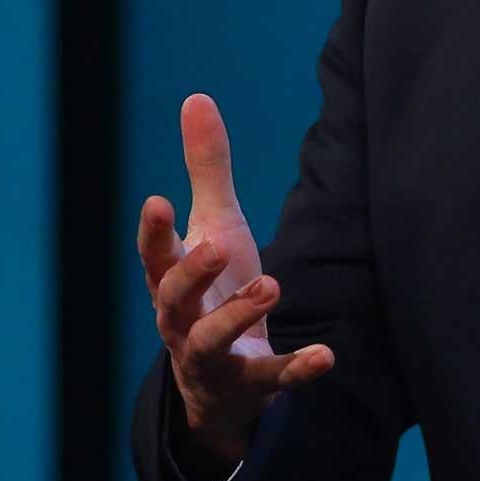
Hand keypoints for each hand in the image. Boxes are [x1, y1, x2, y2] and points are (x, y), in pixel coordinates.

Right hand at [137, 92, 333, 463]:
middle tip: (219, 245)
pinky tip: (326, 356)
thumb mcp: (213, 226)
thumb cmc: (212, 288)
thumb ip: (206, 168)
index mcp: (171, 280)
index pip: (154, 255)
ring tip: (270, 286)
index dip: (153, 232)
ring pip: (212, 340)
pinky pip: (271, 378)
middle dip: (194, 273)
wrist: (219, 379)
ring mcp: (212, 356)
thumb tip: (196, 97)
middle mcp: (181, 320)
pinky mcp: (249, 383)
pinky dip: (296, 369)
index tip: (157, 200)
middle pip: (174, 298)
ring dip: (238, 314)